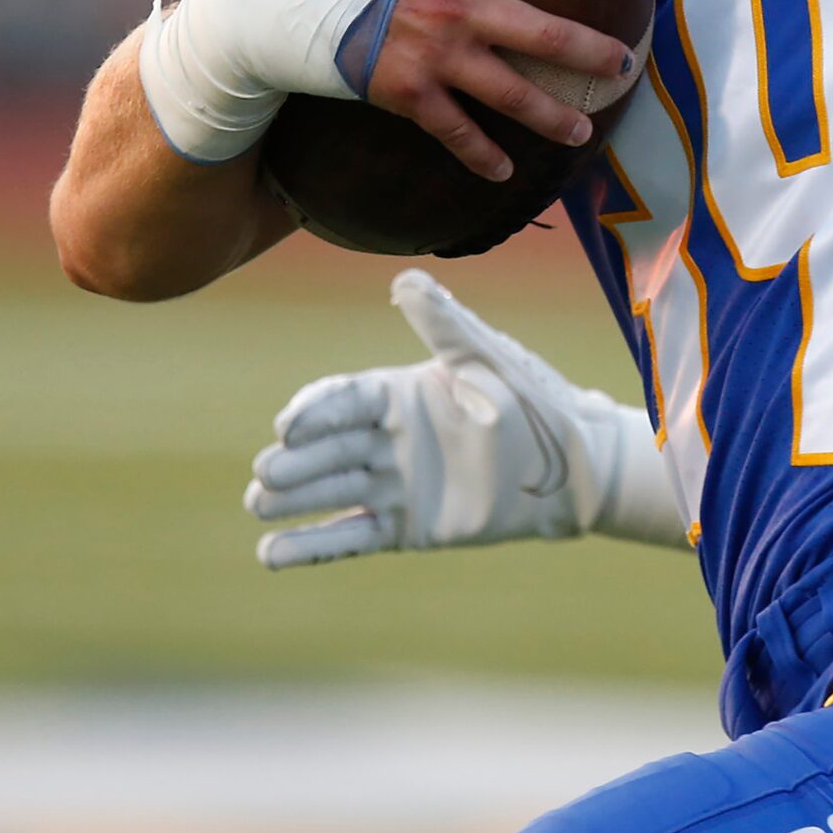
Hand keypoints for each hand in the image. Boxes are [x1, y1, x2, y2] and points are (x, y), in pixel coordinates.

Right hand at [245, 268, 682, 566]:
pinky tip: (271, 554)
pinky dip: (312, 545)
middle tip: (266, 472)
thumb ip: (444, 324)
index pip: (344, 400)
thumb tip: (404, 278)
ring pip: (331, 491)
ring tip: (258, 504)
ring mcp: (393, 483)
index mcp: (401, 392)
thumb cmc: (535, 400)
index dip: (314, 412)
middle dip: (295, 459)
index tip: (288, 425)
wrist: (575, 467)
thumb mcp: (488, 358)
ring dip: (293, 499)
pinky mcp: (405, 527)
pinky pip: (351, 536)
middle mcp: (388, 437)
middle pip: (328, 447)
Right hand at [291, 0, 639, 180]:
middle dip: (596, 53)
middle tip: (626, 63)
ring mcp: (436, 58)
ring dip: (555, 116)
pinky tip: (507, 174)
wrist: (266, 8)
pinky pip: (457, 132)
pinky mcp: (408, 95)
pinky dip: (483, 156)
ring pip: (514, 95)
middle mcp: (458, 9)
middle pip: (549, 36)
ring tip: (585, 129)